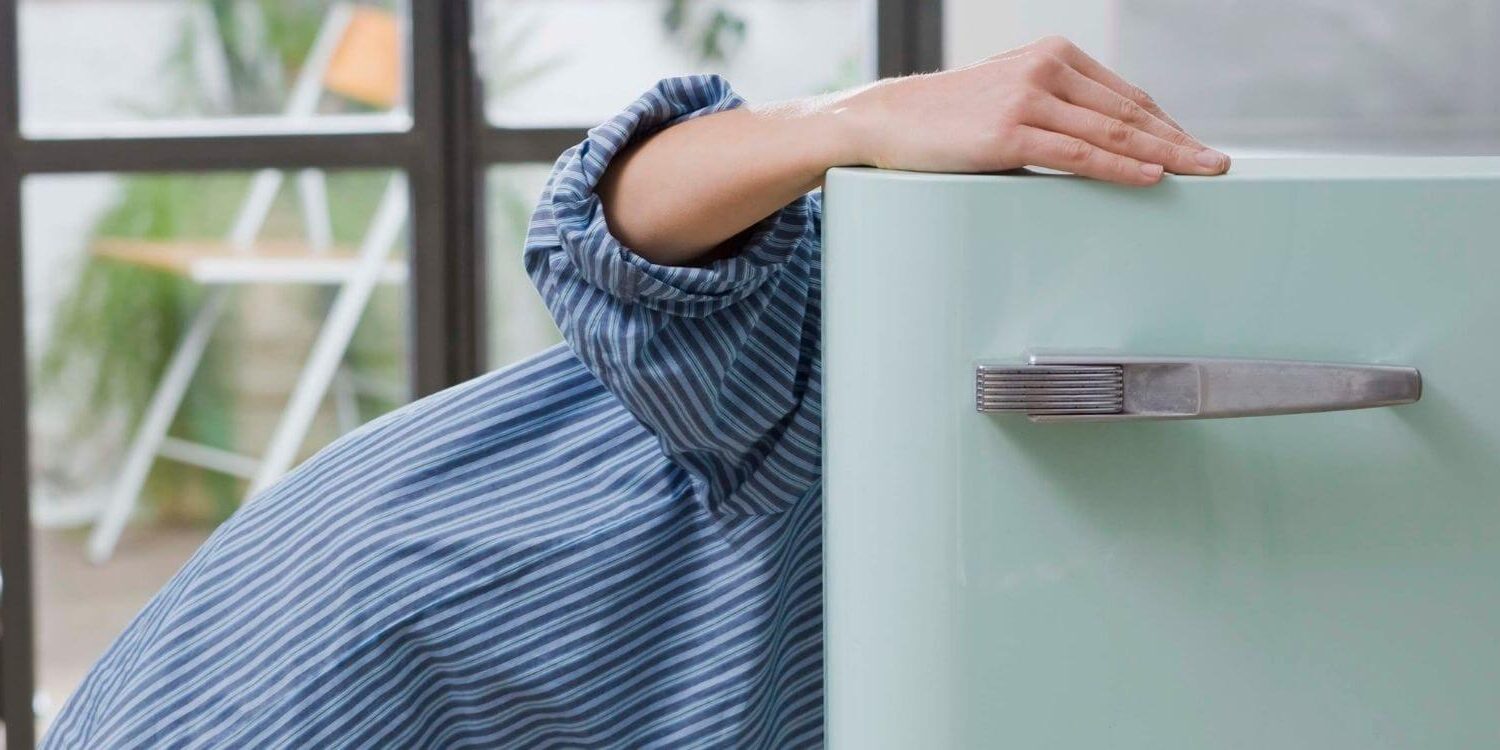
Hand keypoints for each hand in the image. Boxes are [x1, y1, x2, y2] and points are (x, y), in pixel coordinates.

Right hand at [840, 36, 1229, 184]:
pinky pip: (1080, 155)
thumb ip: (1055, 107)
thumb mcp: (1009, 96)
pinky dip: (1122, 167)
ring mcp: (1029, 99)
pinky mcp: (1009, 133)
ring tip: (1201, 173)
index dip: (1167, 124)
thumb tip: (1104, 140)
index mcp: (1053, 55)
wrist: (888, 120)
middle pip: (1129, 113)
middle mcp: (1046, 69)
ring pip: (1113, 132)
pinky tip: (1151, 177)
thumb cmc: (948, 117)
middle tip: (1218, 164)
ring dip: (1165, 155)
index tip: (1196, 147)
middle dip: (1180, 141)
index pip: (1125, 96)